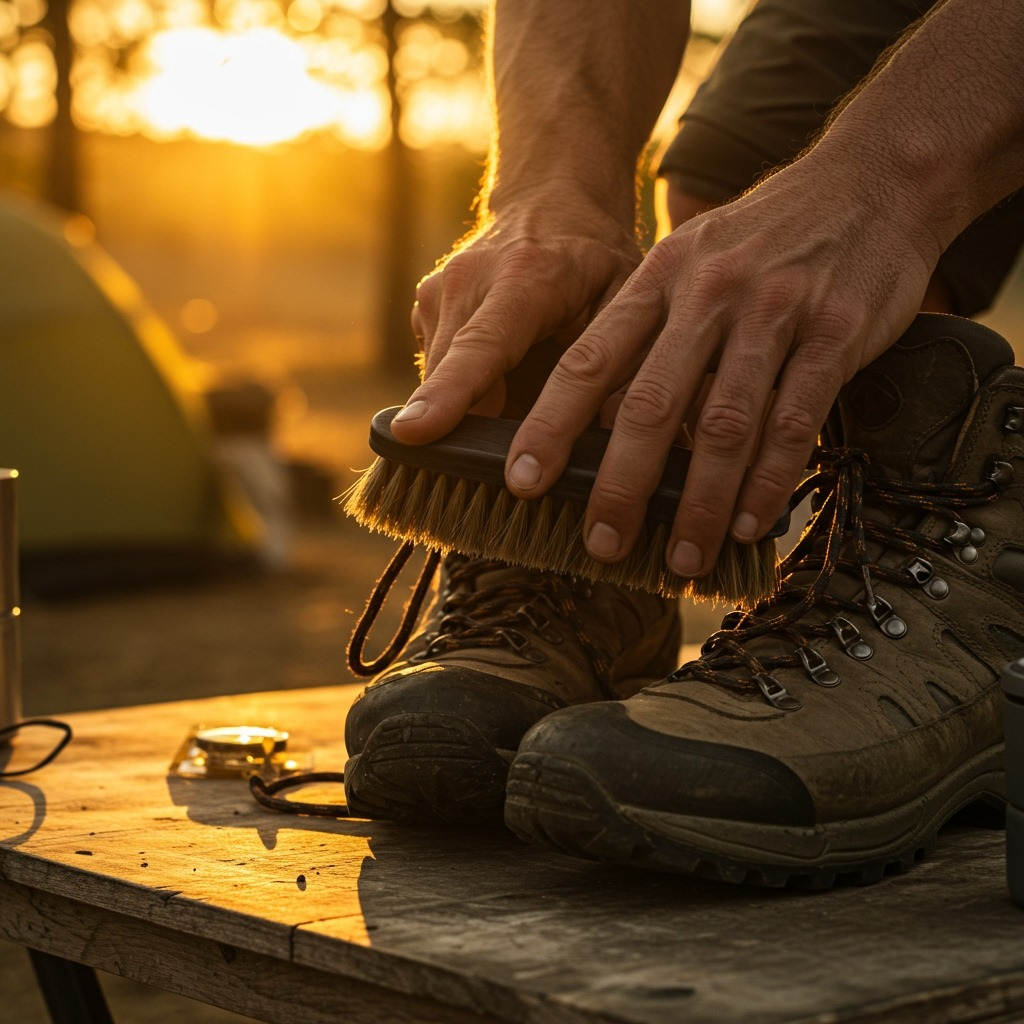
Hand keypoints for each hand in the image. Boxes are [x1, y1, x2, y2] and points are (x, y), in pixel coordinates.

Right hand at [390, 198, 642, 443]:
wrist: (550, 200)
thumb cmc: (595, 260)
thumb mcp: (627, 302)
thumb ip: (615, 365)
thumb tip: (609, 440)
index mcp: (524, 279)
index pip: (480, 347)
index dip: (449, 395)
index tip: (413, 433)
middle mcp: (466, 282)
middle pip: (447, 377)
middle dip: (468, 430)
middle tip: (515, 466)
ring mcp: (435, 294)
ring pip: (439, 383)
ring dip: (474, 411)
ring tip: (523, 393)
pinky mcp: (422, 311)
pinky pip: (437, 374)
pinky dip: (466, 391)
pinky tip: (504, 371)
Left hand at [504, 150, 939, 578]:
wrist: (872, 181)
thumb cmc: (764, 238)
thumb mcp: (690, 262)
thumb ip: (647, 333)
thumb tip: (598, 421)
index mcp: (658, 278)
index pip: (588, 360)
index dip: (550, 426)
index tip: (521, 482)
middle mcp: (707, 293)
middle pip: (648, 405)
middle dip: (620, 485)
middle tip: (603, 544)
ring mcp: (772, 311)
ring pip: (722, 424)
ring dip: (697, 503)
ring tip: (681, 559)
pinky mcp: (834, 332)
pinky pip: (794, 420)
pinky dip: (768, 480)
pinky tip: (748, 523)